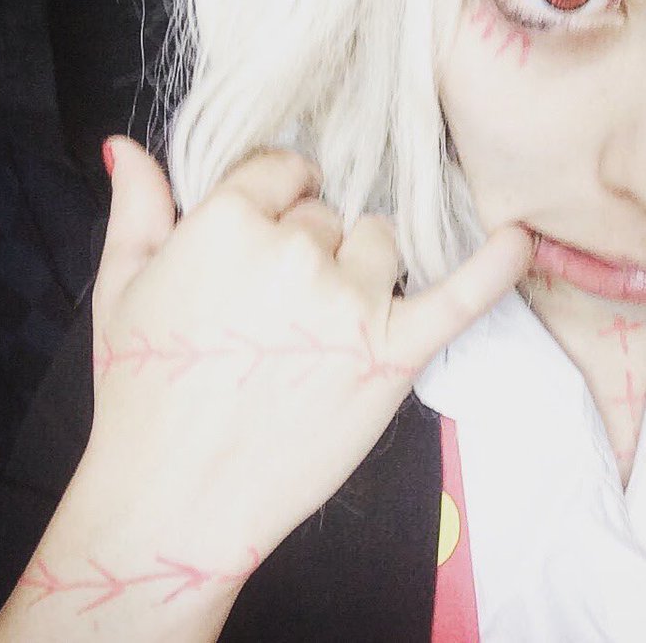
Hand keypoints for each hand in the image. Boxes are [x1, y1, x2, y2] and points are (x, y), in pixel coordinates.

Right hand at [79, 137, 532, 561]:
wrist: (176, 497)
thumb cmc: (144, 395)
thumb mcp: (122, 289)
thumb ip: (136, 210)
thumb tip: (129, 146)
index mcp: (227, 222)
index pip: (283, 171)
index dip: (277, 202)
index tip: (269, 236)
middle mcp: (296, 252)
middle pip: (330, 214)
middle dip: (311, 247)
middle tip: (279, 308)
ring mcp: (350, 303)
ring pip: (381, 243)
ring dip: (363, 268)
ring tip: (323, 323)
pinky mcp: (393, 353)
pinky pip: (462, 295)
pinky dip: (498, 266)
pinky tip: (523, 240)